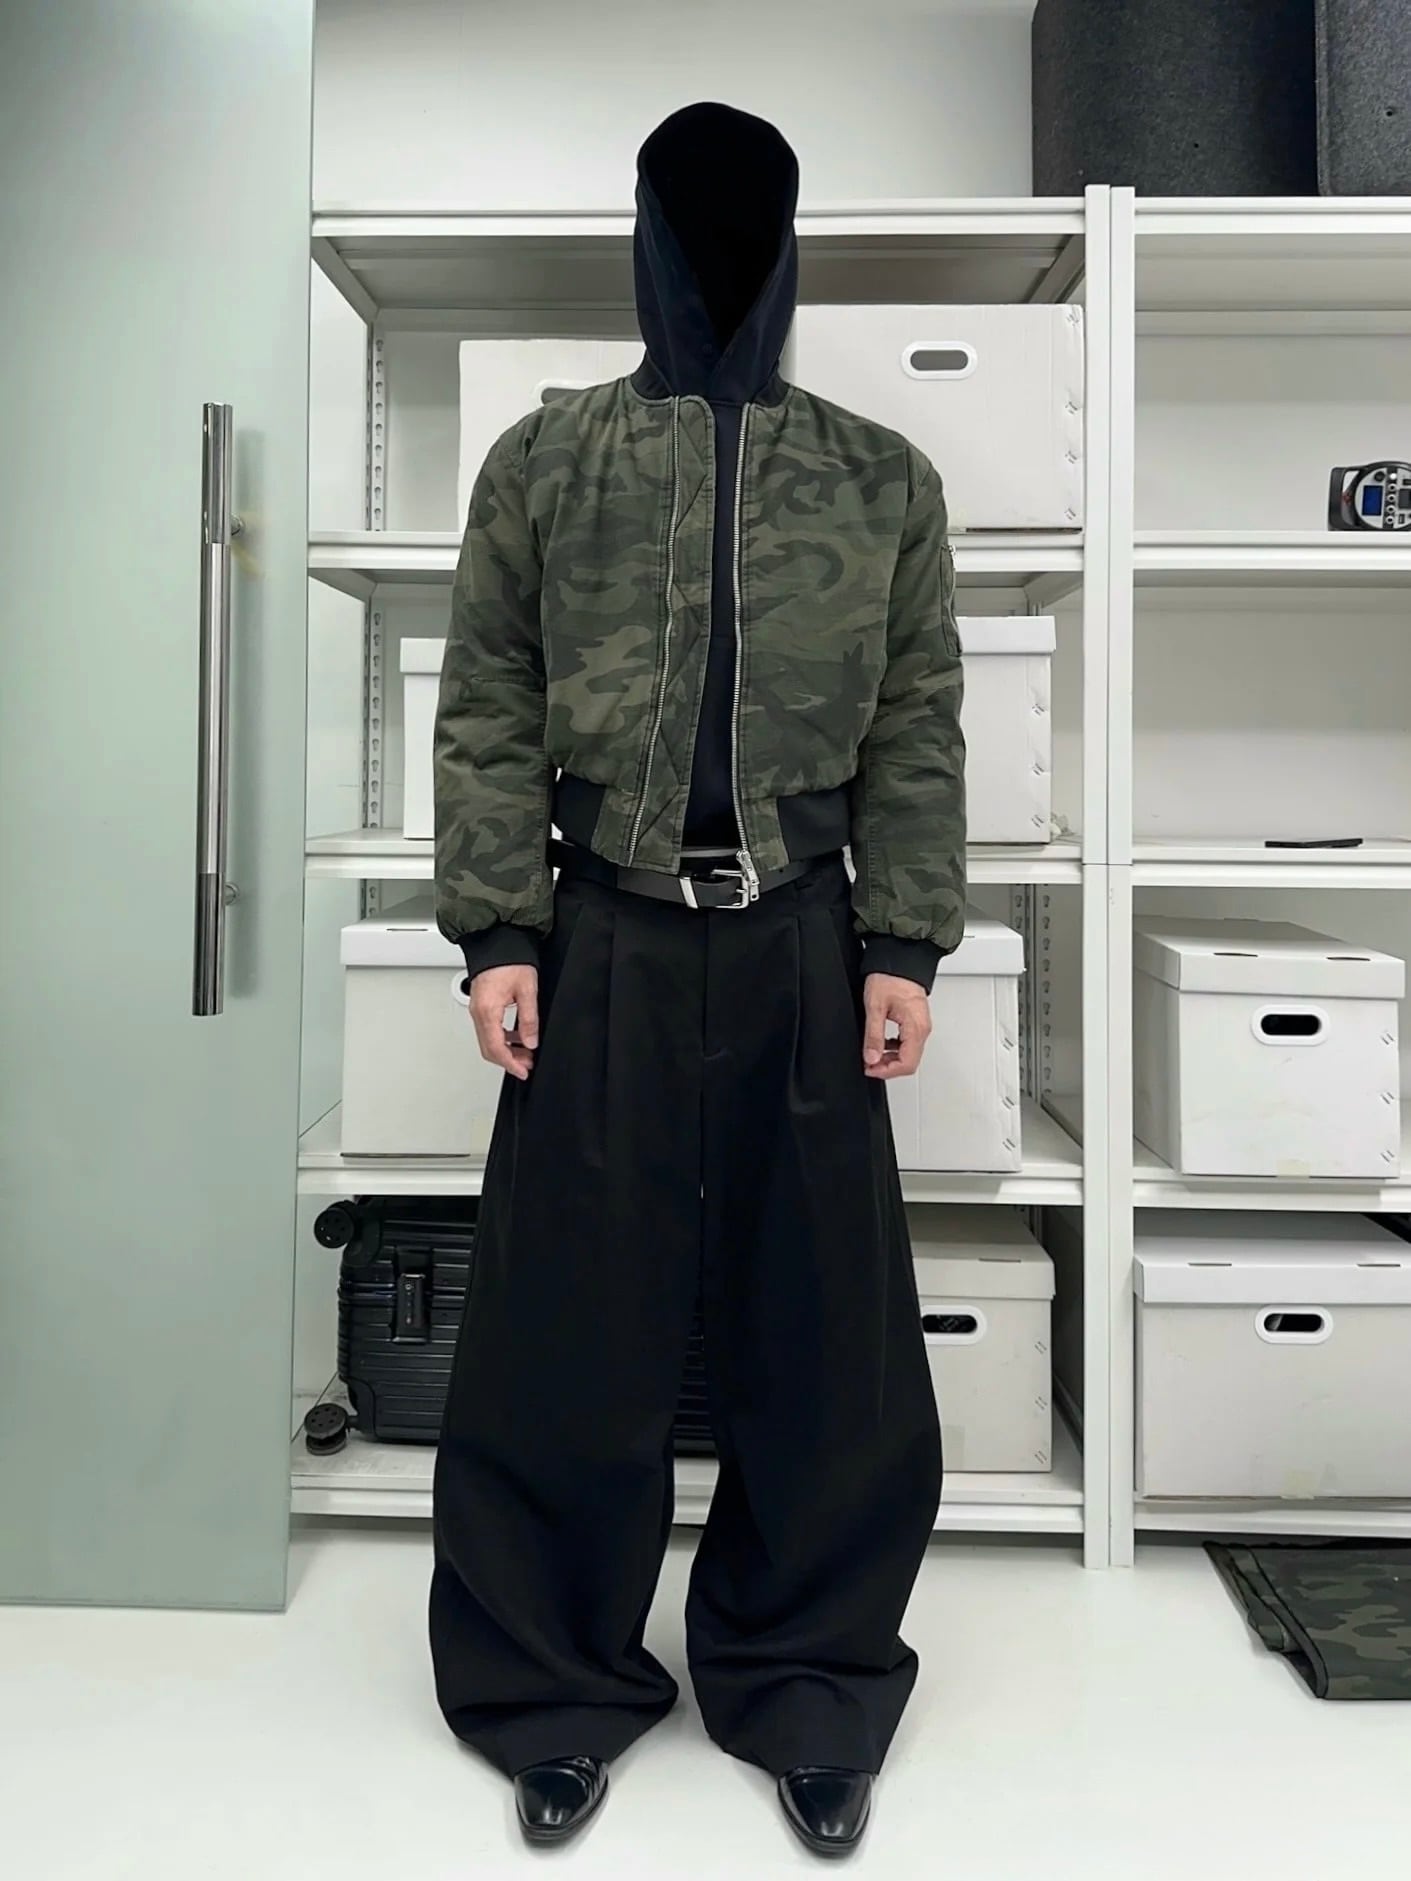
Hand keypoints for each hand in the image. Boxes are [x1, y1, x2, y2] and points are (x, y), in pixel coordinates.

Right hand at [468, 964, 539, 1079]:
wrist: (497, 942)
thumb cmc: (510, 960)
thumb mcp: (527, 990)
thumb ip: (529, 1019)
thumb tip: (530, 1042)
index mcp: (488, 1011)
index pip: (496, 1048)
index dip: (510, 1064)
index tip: (523, 1071)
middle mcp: (478, 1013)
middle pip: (489, 1048)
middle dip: (508, 1060)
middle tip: (527, 1064)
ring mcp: (477, 1010)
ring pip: (488, 1040)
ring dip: (506, 1050)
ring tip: (526, 1052)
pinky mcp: (481, 1005)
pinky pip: (488, 1029)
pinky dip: (502, 1038)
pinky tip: (517, 1036)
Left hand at [861, 972, 931, 1078]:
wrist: (899, 959)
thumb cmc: (890, 977)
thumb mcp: (875, 1007)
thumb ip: (873, 1035)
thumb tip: (871, 1058)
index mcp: (916, 1028)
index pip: (907, 1064)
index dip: (886, 1071)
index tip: (869, 1068)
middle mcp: (922, 1029)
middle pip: (909, 1062)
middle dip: (888, 1067)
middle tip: (868, 1063)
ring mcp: (921, 1026)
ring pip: (909, 1054)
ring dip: (890, 1059)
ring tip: (872, 1054)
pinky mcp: (916, 1022)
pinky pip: (908, 1043)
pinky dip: (894, 1048)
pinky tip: (881, 1042)